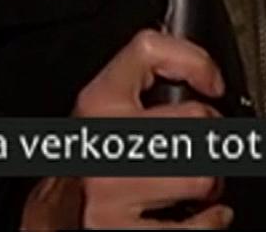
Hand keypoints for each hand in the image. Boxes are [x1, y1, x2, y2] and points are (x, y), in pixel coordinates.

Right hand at [20, 29, 232, 229]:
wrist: (53, 221)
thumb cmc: (84, 166)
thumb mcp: (100, 113)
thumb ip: (141, 86)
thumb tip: (199, 74)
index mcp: (97, 104)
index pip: (149, 52)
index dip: (194, 61)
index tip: (212, 83)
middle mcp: (103, 143)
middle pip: (197, 121)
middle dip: (209, 139)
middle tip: (197, 150)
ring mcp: (111, 191)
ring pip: (203, 176)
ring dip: (209, 184)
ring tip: (193, 187)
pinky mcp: (119, 231)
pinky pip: (197, 226)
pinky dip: (210, 223)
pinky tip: (201, 217)